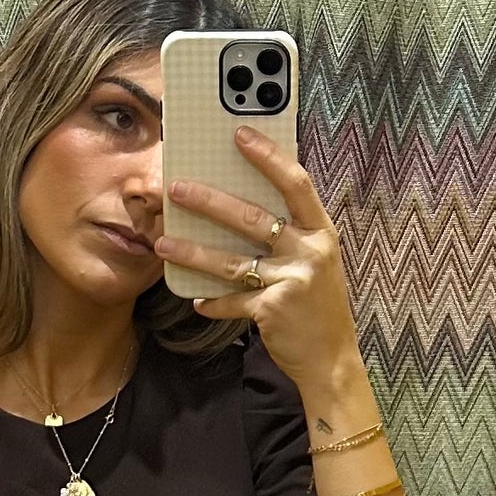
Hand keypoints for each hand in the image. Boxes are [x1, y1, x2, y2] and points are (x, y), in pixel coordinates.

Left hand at [152, 127, 366, 393]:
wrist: (332, 361)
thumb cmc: (318, 307)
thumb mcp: (315, 262)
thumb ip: (290, 235)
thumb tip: (242, 205)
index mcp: (322, 232)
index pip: (295, 184)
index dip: (268, 157)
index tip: (239, 134)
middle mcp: (310, 252)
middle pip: (253, 218)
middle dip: (210, 202)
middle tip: (177, 188)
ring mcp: (292, 282)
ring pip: (232, 261)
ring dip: (193, 252)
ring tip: (162, 244)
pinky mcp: (273, 311)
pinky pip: (233, 301)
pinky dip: (213, 302)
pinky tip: (195, 301)